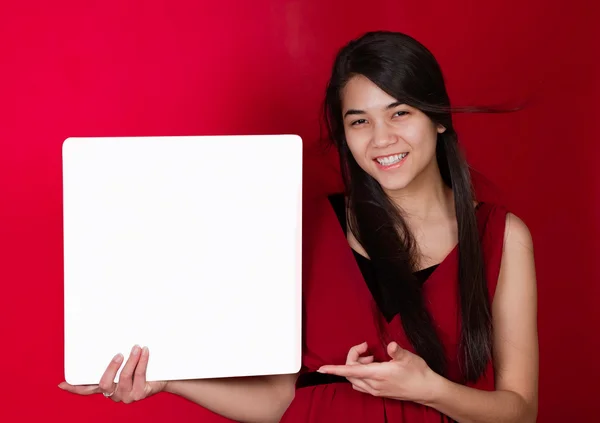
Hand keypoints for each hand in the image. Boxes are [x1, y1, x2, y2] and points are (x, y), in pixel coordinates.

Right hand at [58, 345, 167, 403]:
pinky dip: (142, 361)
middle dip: (111, 368)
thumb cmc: (143, 366)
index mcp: (107, 386)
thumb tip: (107, 334)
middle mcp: (114, 394)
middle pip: (105, 384)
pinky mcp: (140, 394)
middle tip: (119, 354)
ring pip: (124, 378)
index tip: (62, 384)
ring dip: (131, 360)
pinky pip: (139, 376)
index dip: (74, 388)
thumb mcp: (127, 361)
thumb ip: (116, 355)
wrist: (165, 377)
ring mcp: (127, 396)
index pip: (87, 389)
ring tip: (136, 347)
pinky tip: (145, 351)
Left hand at [317, 342, 437, 403]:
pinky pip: (361, 384)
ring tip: (370, 358)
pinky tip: (373, 367)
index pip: (350, 371)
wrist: (427, 390)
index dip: (335, 369)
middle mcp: (374, 385)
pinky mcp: (379, 392)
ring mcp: (376, 390)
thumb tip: (390, 345)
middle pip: (350, 372)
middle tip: (365, 348)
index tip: (322, 369)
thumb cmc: (418, 373)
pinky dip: (361, 374)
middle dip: (352, 358)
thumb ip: (396, 351)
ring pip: (354, 379)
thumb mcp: (408, 357)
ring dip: (356, 367)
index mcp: (378, 374)